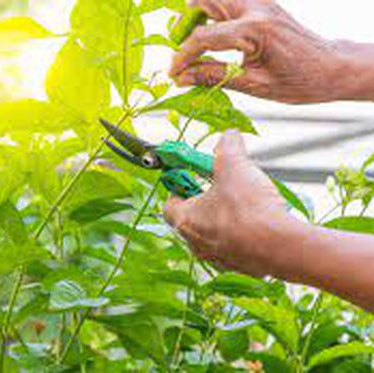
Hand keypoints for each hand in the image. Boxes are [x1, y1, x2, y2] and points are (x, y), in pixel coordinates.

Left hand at [163, 130, 289, 276]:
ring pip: (214, 234)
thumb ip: (228, 147)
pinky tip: (260, 222)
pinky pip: (236, 247)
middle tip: (221, 187)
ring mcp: (218, 258)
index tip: (191, 177)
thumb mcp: (234, 166)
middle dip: (205, 201)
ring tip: (244, 203)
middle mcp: (196, 243)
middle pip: (192, 219)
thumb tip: (228, 137)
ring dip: (225, 218)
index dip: (179, 188)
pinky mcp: (240, 266)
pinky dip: (243, 234)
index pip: (168, 205)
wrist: (280, 247)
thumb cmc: (249, 210)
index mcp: (185, 220)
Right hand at [169, 0, 358, 103]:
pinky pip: (227, 2)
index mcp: (254, 29)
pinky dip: (212, 15)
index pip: (204, 37)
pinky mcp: (261, 5)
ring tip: (191, 43)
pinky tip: (210, 36)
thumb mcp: (253, 85)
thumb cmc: (299, 80)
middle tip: (178, 49)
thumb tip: (182, 78)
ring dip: (197, 16)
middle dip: (184, 25)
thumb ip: (213, 77)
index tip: (172, 73)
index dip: (182, 56)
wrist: (331, 67)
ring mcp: (259, 3)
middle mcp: (255, 8)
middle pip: (204, 1)